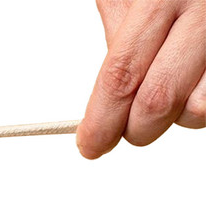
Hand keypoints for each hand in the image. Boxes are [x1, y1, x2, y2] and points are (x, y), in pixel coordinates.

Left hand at [77, 0, 205, 157]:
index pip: (122, 76)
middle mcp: (204, 12)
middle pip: (158, 101)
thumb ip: (120, 41)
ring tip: (170, 84)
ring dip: (177, 115)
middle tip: (126, 127)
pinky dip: (200, 101)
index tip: (91, 145)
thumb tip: (102, 107)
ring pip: (198, 111)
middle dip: (135, 129)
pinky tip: (193, 79)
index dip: (101, 121)